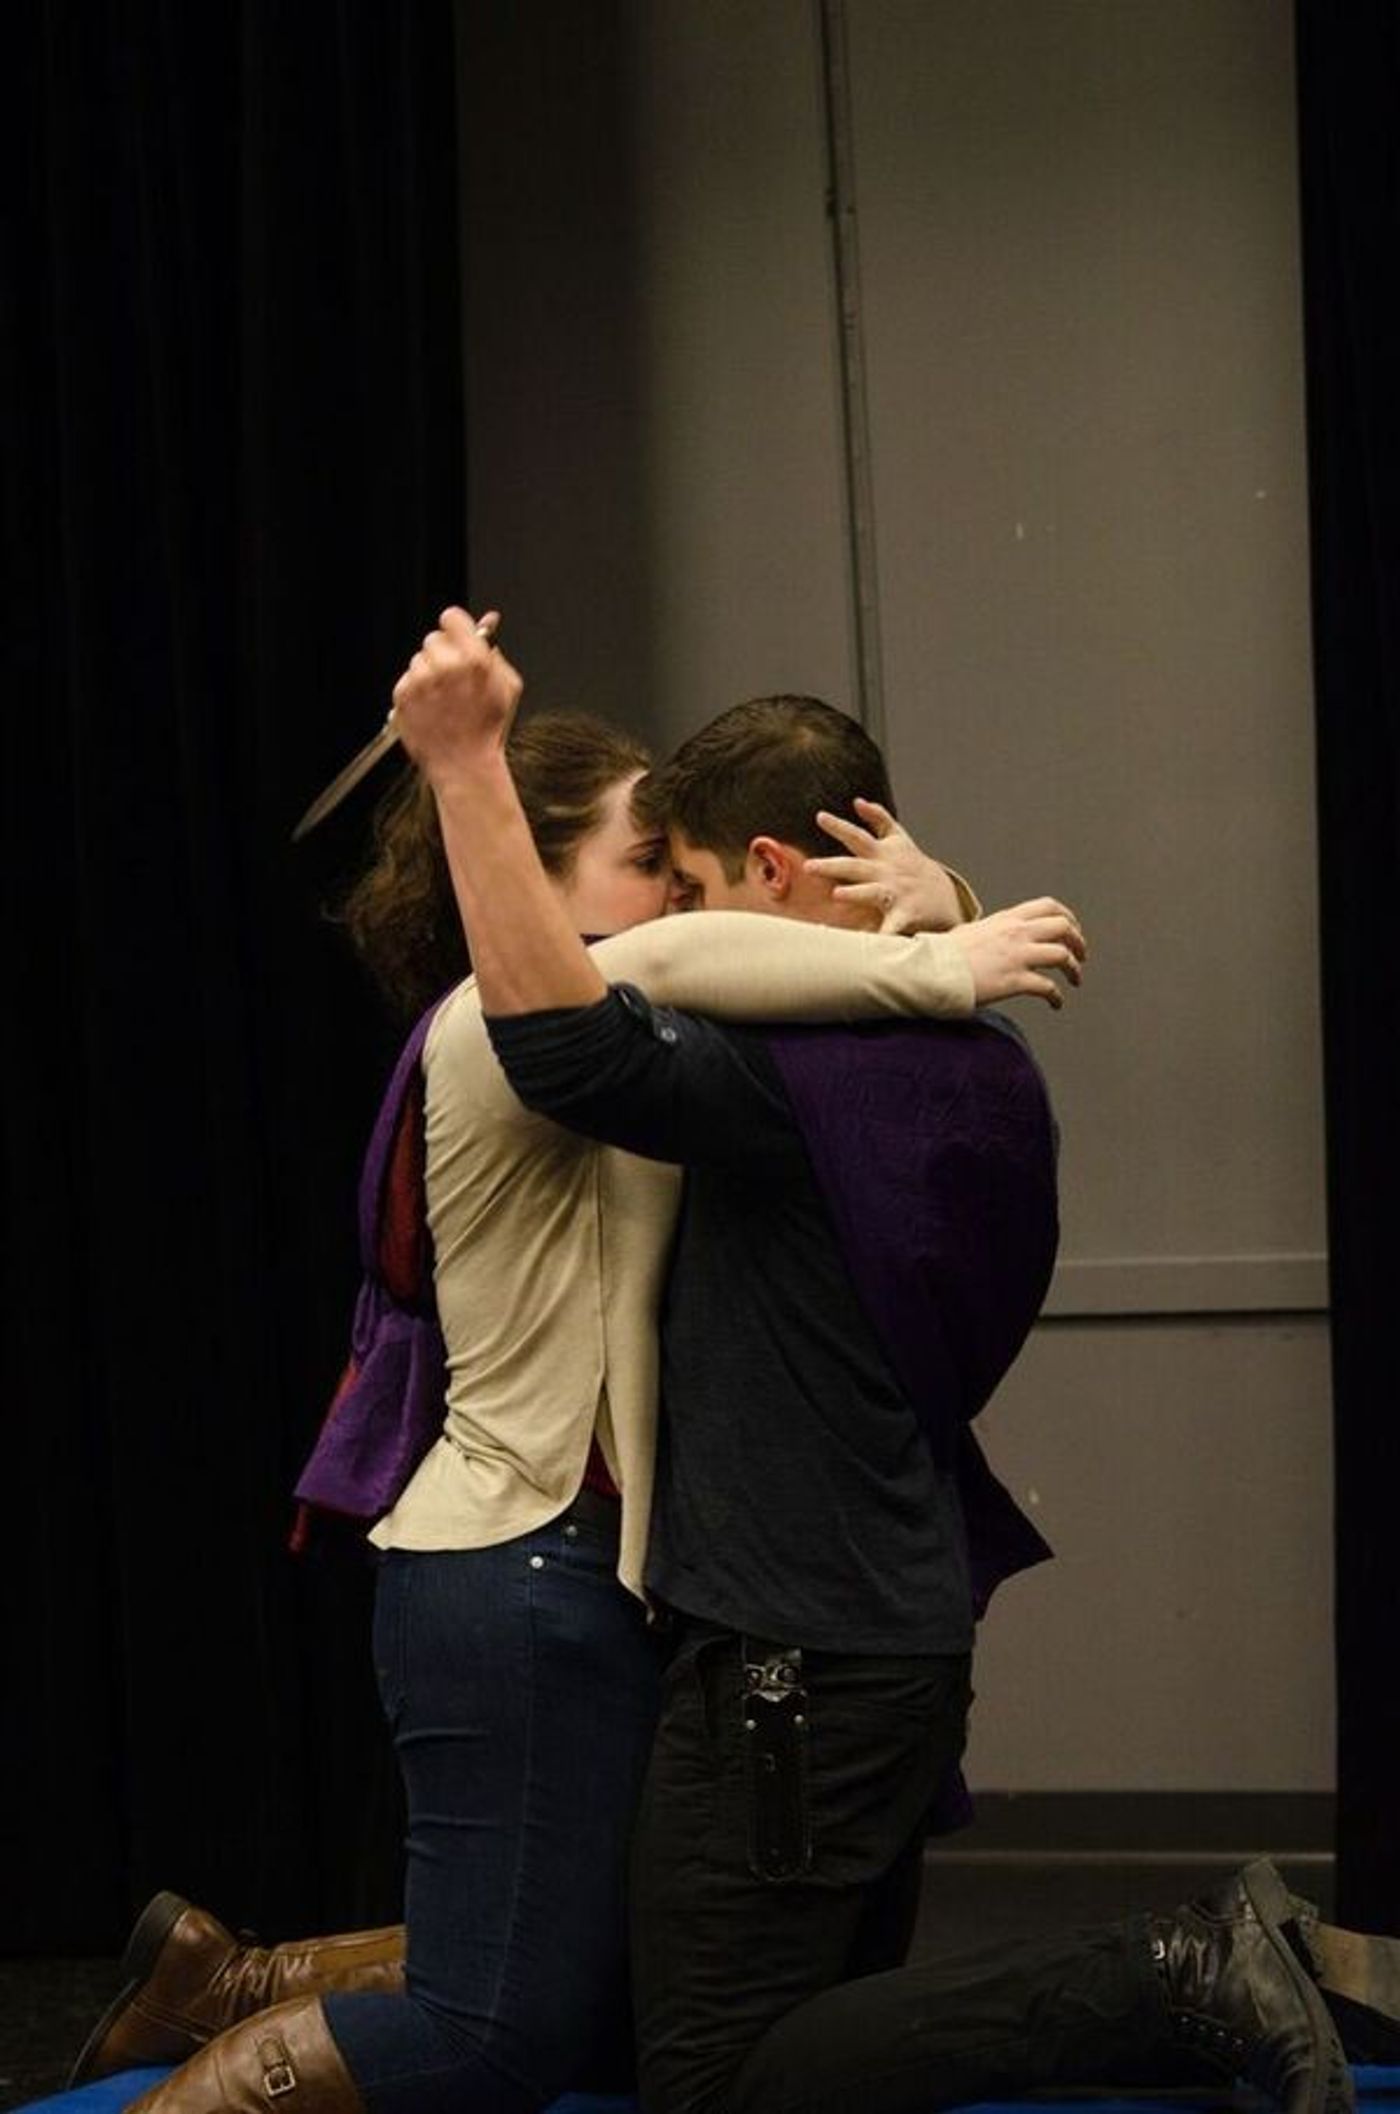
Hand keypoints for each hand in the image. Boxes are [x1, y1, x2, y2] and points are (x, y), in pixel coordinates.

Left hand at [390, 606, 523, 784]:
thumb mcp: (507, 687)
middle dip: (443, 654)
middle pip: (433, 639)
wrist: (464, 765)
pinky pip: (406, 680)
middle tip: (453, 680)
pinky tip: (431, 709)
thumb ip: (496, 650)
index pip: (451, 617)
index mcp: (474, 660)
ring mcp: (420, 681)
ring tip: (443, 700)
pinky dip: (415, 692)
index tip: (458, 638)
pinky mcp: (403, 696)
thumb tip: (489, 621)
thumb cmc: (487, 730)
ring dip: (428, 674)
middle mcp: (444, 667)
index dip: (456, 628)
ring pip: (418, 660)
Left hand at [805, 798, 964, 930]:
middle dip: (832, 865)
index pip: (857, 836)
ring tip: (837, 895)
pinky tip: (870, 944)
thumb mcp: (900, 840)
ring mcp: (896, 893)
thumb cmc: (915, 868)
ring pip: (872, 892)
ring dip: (855, 893)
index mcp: (882, 854)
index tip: (820, 817)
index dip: (839, 826)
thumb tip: (858, 801)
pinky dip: (883, 935)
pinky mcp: (906, 915)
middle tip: (809, 866)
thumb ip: (879, 819)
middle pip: (855, 866)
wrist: (947, 899)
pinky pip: (892, 927)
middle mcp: (886, 872)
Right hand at [950, 899, 1086, 1009]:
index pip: (1049, 907)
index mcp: (1007, 919)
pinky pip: (1048, 987)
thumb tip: (989, 937)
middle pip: (1064, 927)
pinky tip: (1056, 1003)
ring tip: (1075, 979)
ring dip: (1074, 968)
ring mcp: (1017, 956)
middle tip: (1080, 955)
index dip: (1068, 918)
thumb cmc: (943, 955)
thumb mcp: (970, 931)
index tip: (1072, 930)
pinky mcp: (1014, 980)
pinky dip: (1057, 996)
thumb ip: (989, 931)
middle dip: (1078, 941)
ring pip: (1063, 955)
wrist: (930, 970)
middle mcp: (1016, 933)